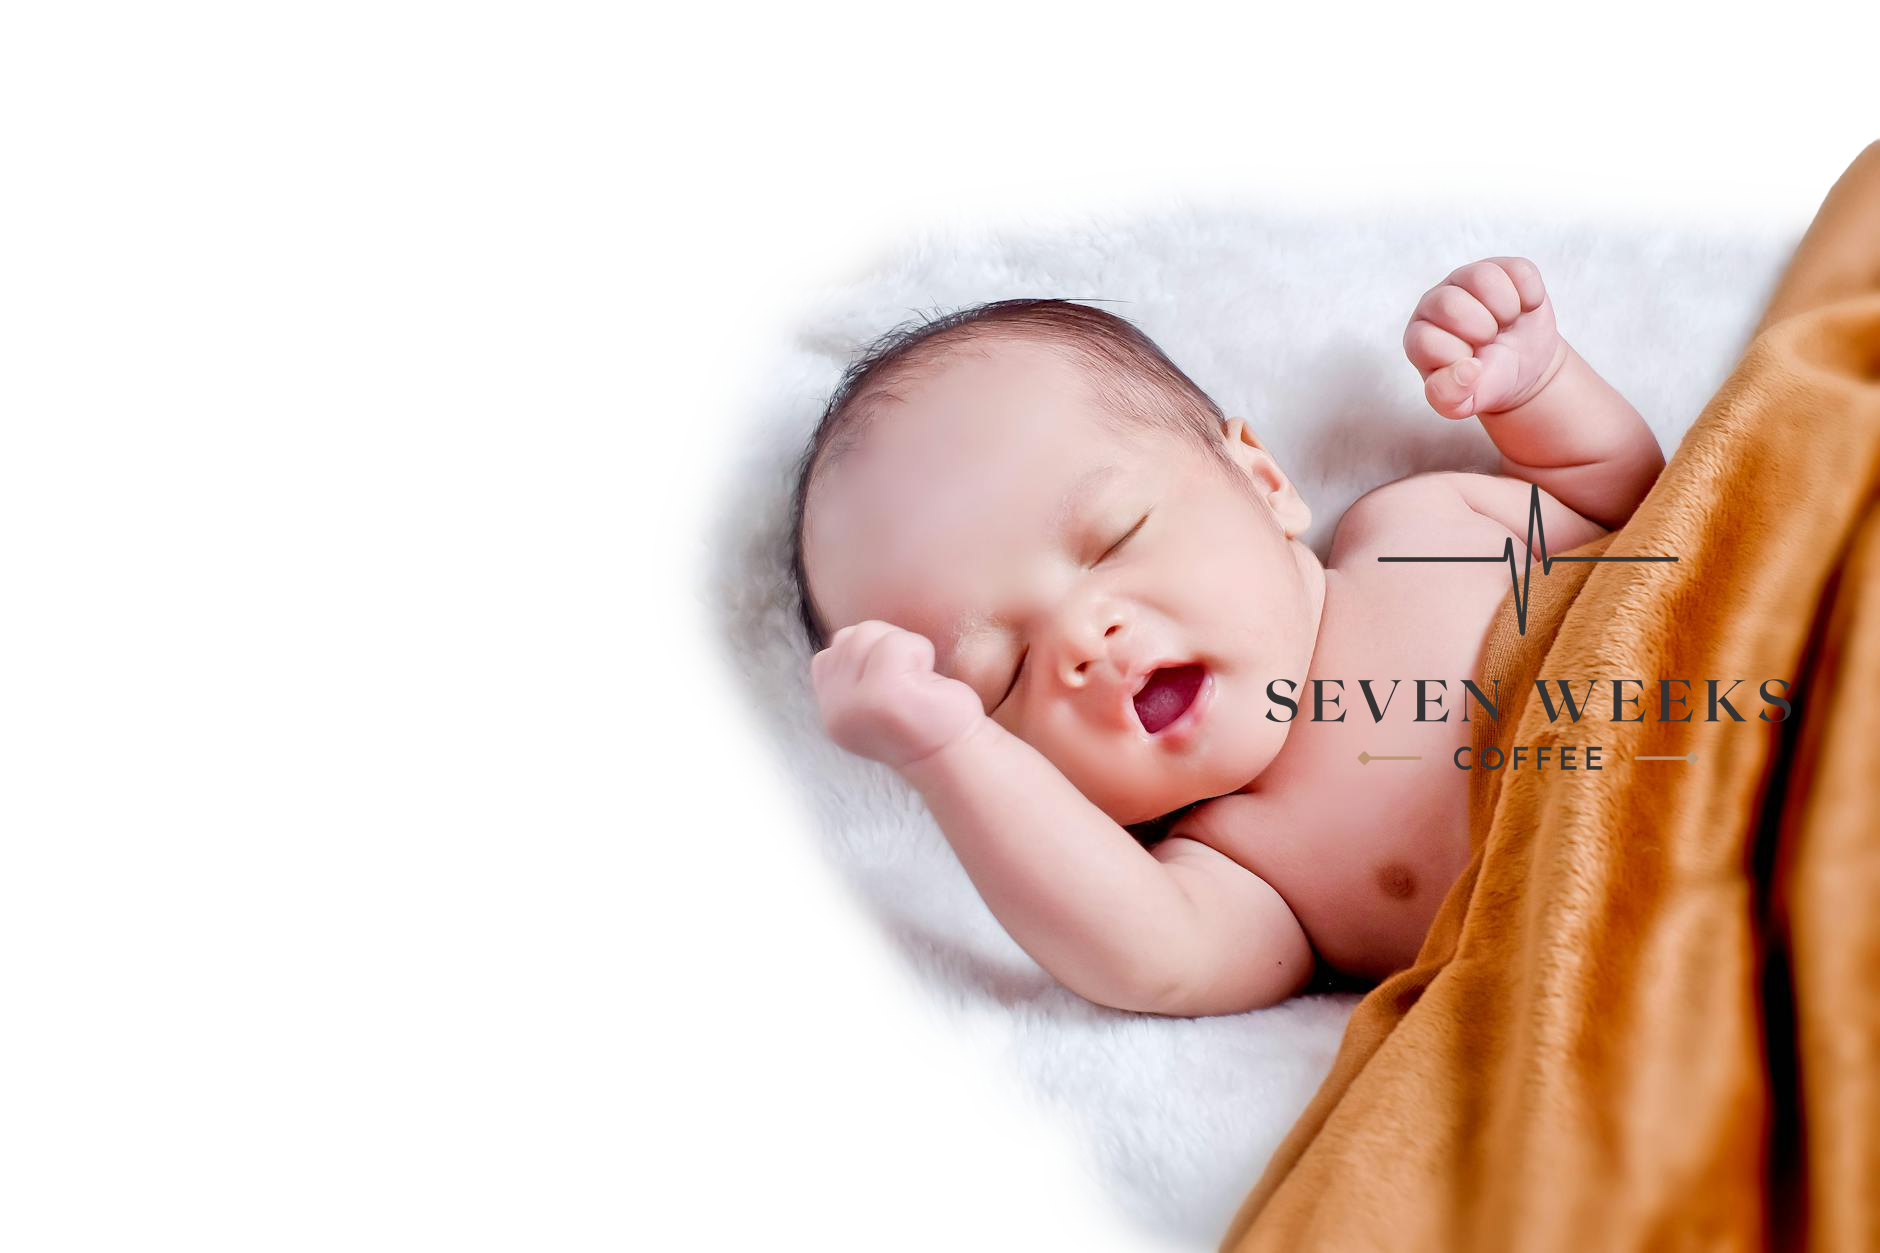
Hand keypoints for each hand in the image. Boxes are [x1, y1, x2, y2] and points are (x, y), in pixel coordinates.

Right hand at [810, 620, 988, 771]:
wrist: (953, 755)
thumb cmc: (922, 719)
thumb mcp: (874, 699)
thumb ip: (853, 673)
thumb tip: (849, 634)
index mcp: (833, 711)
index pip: (829, 653)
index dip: (868, 655)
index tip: (894, 685)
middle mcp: (836, 710)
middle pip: (849, 637)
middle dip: (886, 647)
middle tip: (909, 682)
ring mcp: (857, 702)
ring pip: (868, 633)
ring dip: (904, 648)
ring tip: (916, 682)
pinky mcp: (884, 694)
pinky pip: (897, 643)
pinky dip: (920, 652)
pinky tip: (926, 683)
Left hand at [1404, 256, 1570, 420]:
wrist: (1522, 366)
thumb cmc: (1485, 381)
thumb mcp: (1463, 402)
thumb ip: (1450, 396)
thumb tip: (1466, 369)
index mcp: (1419, 337)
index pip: (1426, 341)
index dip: (1458, 359)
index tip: (1473, 366)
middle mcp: (1435, 303)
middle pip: (1450, 304)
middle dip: (1481, 331)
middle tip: (1490, 342)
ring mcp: (1467, 280)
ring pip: (1482, 277)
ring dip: (1505, 309)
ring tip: (1506, 323)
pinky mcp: (1502, 268)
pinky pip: (1519, 271)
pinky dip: (1530, 296)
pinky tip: (1524, 310)